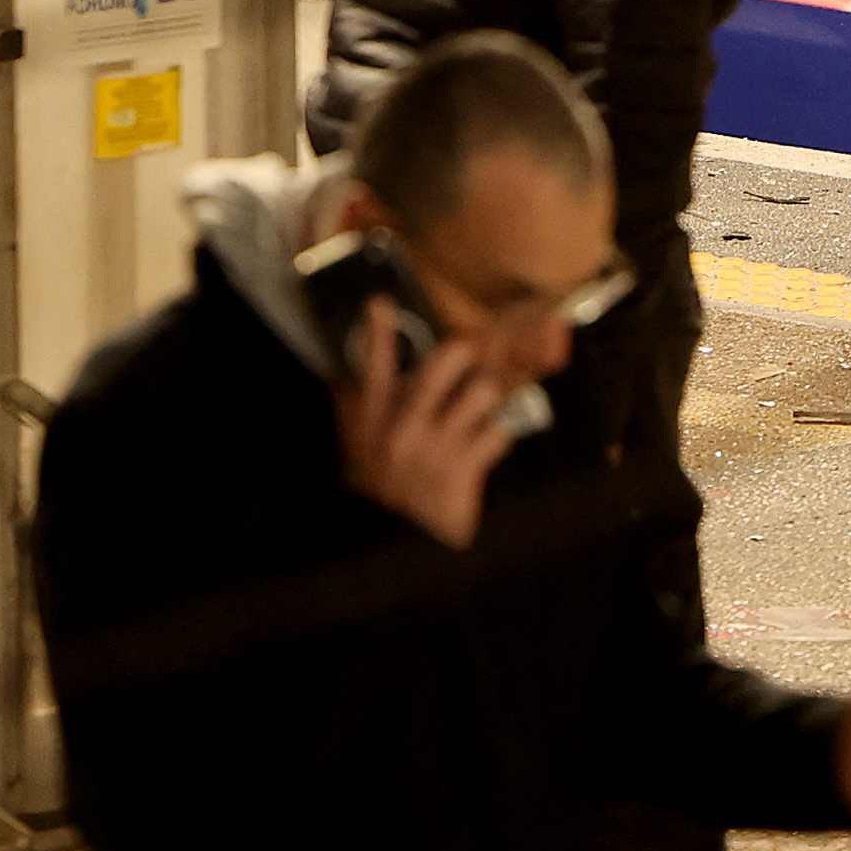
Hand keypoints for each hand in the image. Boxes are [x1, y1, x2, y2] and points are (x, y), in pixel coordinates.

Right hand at [334, 299, 514, 551]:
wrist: (391, 546)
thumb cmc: (378, 487)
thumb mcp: (356, 445)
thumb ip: (356, 402)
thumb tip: (351, 360)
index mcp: (371, 419)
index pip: (373, 365)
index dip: (376, 330)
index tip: (380, 303)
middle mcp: (402, 429)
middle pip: (446, 362)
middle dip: (468, 350)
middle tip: (474, 354)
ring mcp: (434, 450)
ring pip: (482, 392)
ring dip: (490, 397)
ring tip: (484, 406)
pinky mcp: (463, 471)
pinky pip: (499, 433)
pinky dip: (499, 436)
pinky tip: (487, 445)